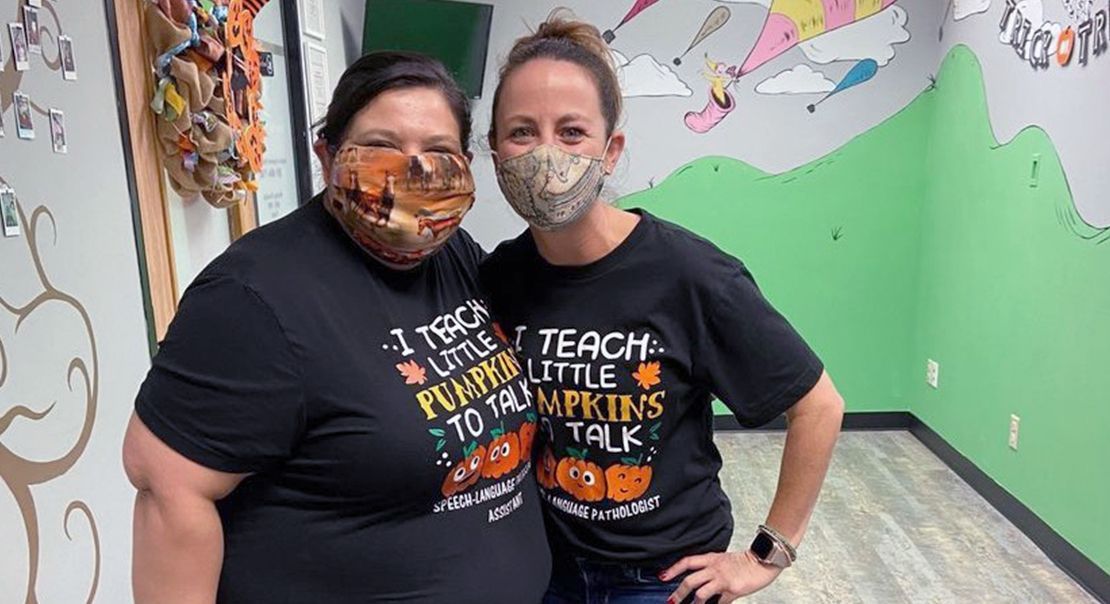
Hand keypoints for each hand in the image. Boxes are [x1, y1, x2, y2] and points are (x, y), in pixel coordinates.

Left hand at [660, 550, 781, 603]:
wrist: (762, 561)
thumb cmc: (744, 561)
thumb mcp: (723, 559)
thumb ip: (710, 567)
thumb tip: (698, 578)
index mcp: (710, 558)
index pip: (687, 562)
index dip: (673, 569)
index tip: (662, 577)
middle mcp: (714, 568)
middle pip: (690, 581)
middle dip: (678, 593)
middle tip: (671, 601)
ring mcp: (723, 580)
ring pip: (701, 593)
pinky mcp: (732, 590)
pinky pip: (720, 603)